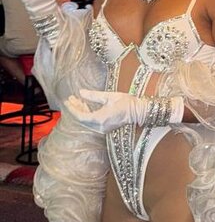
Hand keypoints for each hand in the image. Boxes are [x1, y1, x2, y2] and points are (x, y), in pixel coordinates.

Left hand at [64, 89, 183, 132]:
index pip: (81, 116)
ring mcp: (103, 129)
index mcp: (100, 119)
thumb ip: (94, 96)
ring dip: (81, 111)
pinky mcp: (105, 128)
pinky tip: (85, 106)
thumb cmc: (127, 103)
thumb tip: (81, 92)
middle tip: (71, 98)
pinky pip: (91, 122)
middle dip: (75, 109)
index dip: (73, 109)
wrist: (139, 111)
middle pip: (82, 120)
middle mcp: (100, 126)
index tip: (67, 101)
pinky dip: (87, 114)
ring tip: (77, 100)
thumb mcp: (110, 96)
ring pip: (86, 121)